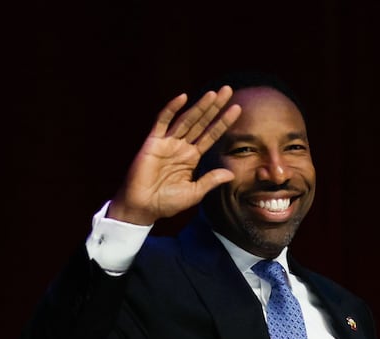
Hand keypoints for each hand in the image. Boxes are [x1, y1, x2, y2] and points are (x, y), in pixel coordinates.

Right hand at [108, 85, 241, 224]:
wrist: (142, 207)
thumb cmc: (166, 202)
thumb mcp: (193, 192)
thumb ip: (210, 181)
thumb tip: (230, 174)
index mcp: (191, 157)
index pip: (211, 135)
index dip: (223, 122)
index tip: (237, 109)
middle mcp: (181, 147)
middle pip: (201, 122)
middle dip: (215, 107)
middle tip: (228, 90)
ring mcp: (167, 142)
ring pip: (186, 119)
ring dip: (200, 106)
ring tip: (214, 93)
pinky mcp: (153, 142)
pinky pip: (162, 122)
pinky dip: (171, 109)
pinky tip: (182, 97)